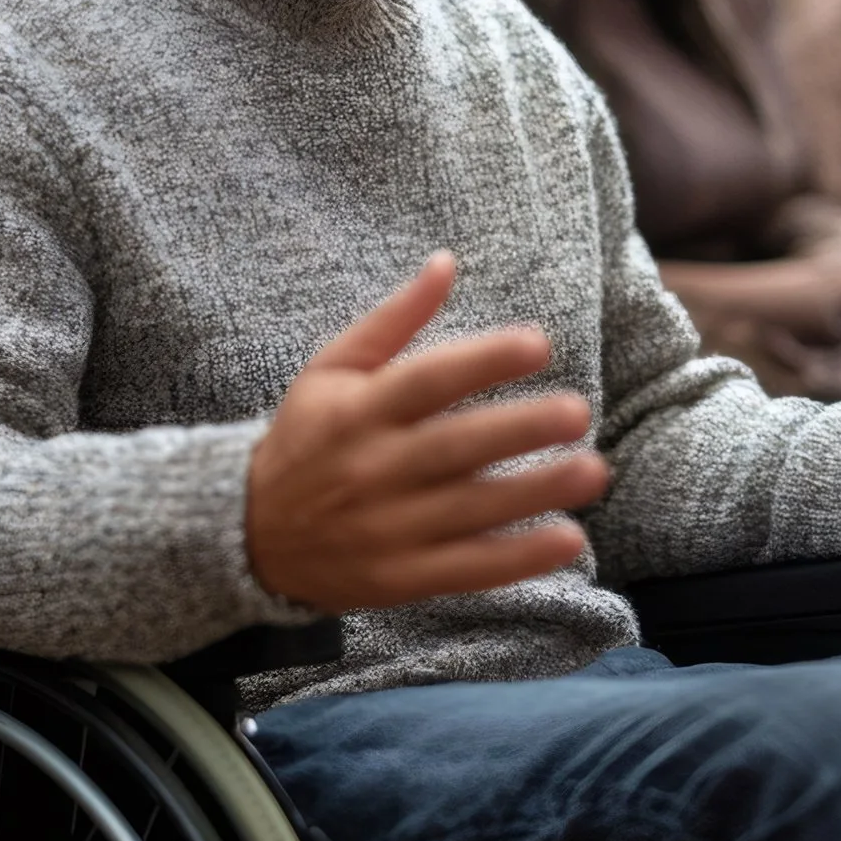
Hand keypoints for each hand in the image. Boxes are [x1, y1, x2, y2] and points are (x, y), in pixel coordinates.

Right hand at [246, 253, 610, 611]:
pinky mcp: (399, 578)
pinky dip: (517, 560)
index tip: (538, 344)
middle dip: (519, 430)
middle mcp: (373, 469)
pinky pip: (465, 570)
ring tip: (594, 470)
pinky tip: (567, 541)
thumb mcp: (330, 370)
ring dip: (534, 492)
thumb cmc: (305, 438)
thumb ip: (393, 321)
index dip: (482, 361)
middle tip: (580, 411)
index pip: (427, 381)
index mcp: (359, 410)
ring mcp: (386, 529)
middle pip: (454, 447)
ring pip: (469, 511)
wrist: (247, 534)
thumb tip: (447, 262)